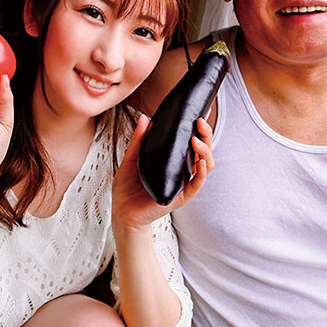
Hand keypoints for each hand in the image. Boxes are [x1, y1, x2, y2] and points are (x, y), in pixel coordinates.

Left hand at [112, 114, 213, 230]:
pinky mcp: (180, 197)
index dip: (200, 130)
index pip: (192, 143)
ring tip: (195, 140)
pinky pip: (195, 185)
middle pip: (203, 152)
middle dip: (206, 135)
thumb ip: (139, 139)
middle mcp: (181, 171)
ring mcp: (182, 184)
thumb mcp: (131, 158)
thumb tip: (146, 118)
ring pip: (205, 167)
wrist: (121, 211)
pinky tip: (199, 162)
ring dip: (205, 151)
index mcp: (173, 160)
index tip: (198, 115)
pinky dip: (201, 173)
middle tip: (199, 122)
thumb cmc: (127, 187)